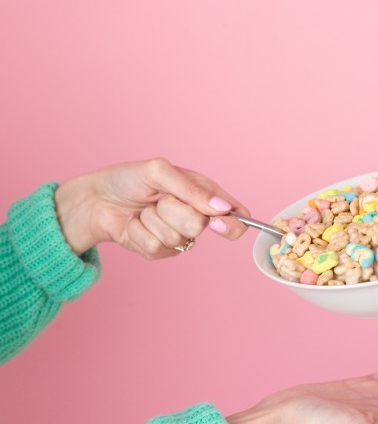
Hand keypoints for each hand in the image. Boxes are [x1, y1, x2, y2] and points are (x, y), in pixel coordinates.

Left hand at [54, 158, 249, 256]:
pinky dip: (139, 233)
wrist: (96, 199)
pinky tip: (134, 224)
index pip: (234, 213)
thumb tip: (222, 208)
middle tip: (158, 199)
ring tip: (143, 210)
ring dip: (152, 221)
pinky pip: (156, 248)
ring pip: (175, 237)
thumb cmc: (128, 179)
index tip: (218, 222)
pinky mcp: (160, 251)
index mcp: (203, 193)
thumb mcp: (160, 172)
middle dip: (173, 210)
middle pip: (200, 226)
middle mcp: (195, 215)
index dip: (232, 222)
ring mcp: (178, 235)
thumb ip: (192, 189)